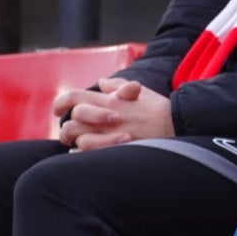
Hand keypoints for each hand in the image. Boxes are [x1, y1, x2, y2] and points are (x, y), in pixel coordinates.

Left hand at [53, 78, 174, 150]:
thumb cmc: (158, 110)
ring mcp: (110, 132)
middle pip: (73, 118)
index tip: (58, 111)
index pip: (74, 97)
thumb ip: (118, 85)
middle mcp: (107, 115)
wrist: (178, 125)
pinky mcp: (115, 148)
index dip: (61, 103)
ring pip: (78, 136)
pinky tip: (83, 152)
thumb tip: (101, 82)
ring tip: (77, 143)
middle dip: (66, 126)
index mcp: (110, 100)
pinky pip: (87, 152)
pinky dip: (81, 153)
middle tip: (69, 132)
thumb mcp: (139, 91)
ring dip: (74, 140)